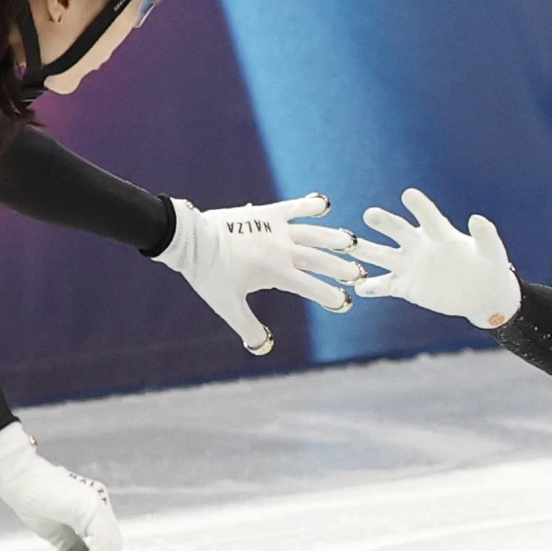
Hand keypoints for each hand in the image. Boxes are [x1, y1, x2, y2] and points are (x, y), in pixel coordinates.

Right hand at [0, 424, 119, 550]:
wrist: (16, 479)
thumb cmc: (31, 501)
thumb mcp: (56, 533)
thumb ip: (73, 547)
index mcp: (92, 508)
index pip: (106, 542)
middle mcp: (99, 503)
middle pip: (113, 544)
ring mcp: (98, 502)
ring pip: (110, 545)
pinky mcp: (91, 505)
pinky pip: (102, 541)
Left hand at [159, 194, 361, 355]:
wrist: (192, 240)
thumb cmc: (210, 274)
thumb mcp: (229, 306)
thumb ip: (248, 328)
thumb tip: (263, 346)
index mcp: (276, 272)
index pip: (311, 287)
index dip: (329, 296)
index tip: (344, 303)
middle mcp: (282, 249)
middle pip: (319, 260)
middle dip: (340, 268)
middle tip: (359, 273)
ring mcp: (276, 228)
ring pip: (313, 233)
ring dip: (334, 238)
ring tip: (352, 242)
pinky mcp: (267, 212)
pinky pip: (293, 207)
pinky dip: (309, 205)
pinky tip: (325, 204)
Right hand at [343, 188, 518, 330]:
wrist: (481, 293)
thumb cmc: (489, 267)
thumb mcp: (492, 252)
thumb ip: (486, 236)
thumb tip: (477, 218)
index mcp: (440, 234)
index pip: (428, 217)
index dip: (420, 206)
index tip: (408, 194)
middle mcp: (420, 245)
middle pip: (398, 230)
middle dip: (385, 222)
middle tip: (370, 214)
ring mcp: (410, 265)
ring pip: (383, 256)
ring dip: (367, 250)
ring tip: (349, 245)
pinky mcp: (406, 287)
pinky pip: (385, 286)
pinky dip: (371, 287)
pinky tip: (357, 287)